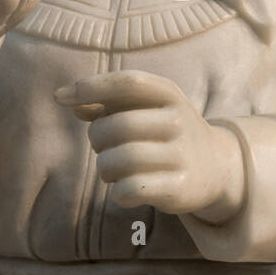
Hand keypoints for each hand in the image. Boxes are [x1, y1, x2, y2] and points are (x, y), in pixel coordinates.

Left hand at [54, 70, 245, 222]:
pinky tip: (124, 190)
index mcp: (169, 93)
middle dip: (97, 139)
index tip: (60, 98)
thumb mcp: (144, 107)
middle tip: (103, 148)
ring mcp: (181, 155)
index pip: (127, 83)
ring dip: (105, 168)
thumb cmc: (164, 131)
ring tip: (113, 170)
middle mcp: (178, 120)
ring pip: (118, 160)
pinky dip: (118, 192)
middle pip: (115, 126)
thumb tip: (66, 99)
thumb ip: (106, 101)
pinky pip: (130, 190)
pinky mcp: (179, 188)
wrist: (215, 166)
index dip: (90, 87)